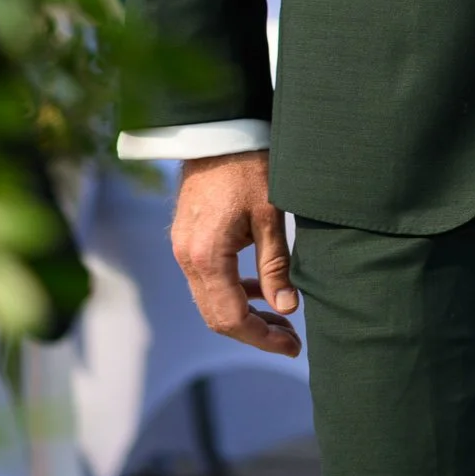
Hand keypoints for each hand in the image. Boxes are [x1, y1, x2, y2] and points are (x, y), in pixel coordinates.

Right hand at [171, 151, 301, 357]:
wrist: (219, 129)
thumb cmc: (249, 165)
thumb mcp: (271, 215)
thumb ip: (276, 266)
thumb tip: (288, 308)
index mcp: (206, 256)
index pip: (231, 318)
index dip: (262, 338)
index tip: (292, 345)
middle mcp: (187, 258)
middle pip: (216, 316)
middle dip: (254, 332)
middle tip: (291, 338)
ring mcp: (183, 248)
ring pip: (210, 301)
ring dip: (244, 314)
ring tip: (282, 318)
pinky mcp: (187, 238)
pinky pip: (207, 279)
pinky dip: (232, 291)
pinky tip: (260, 290)